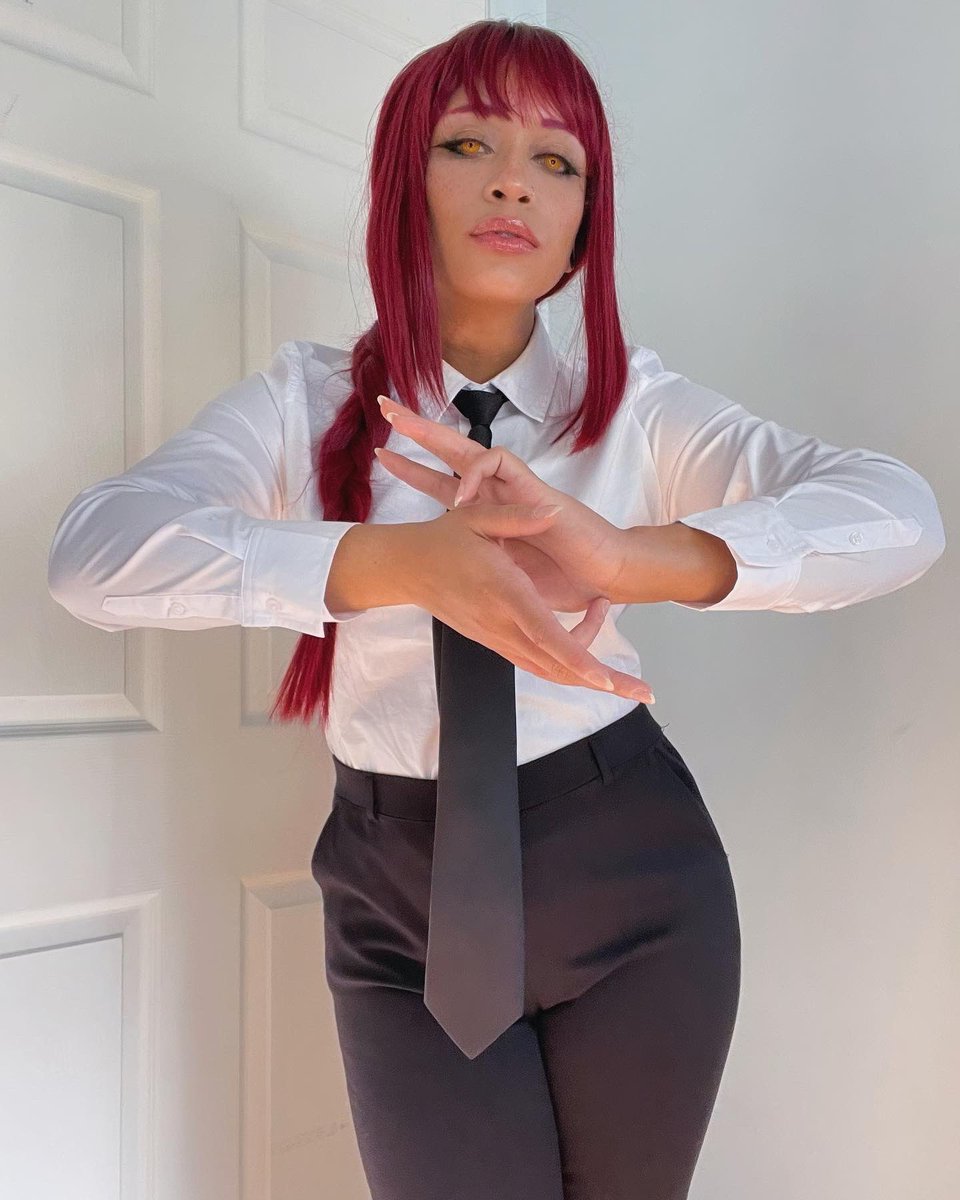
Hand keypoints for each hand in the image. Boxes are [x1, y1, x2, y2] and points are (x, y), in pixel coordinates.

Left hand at [374, 394, 629, 613]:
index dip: (415, 470)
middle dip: (419, 431)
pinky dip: (475, 474)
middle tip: (386, 405)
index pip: (445, 483)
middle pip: (453, 452)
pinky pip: (500, 463)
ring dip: (435, 436)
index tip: (384, 455)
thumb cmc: (567, 579)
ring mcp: (516, 489)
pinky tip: (460, 495)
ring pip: (471, 448)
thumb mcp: (507, 577)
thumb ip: (482, 564)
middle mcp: (500, 494)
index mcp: (490, 514)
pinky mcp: (533, 488)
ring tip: (403, 426)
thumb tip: (445, 571)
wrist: (604, 577)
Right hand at [396, 501, 654, 702]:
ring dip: (589, 678)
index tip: (605, 678)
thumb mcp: (476, 517)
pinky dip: (568, 664)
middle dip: (602, 681)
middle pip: (558, 665)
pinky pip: (537, 662)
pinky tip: (590, 662)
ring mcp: (499, 638)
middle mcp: (504, 624)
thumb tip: (553, 511)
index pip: (545, 634)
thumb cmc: (443, 540)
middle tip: (644, 692)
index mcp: (504, 593)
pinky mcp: (497, 641)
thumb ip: (517, 516)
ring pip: (550, 669)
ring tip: (627, 682)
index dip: (578, 656)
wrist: (407, 569)